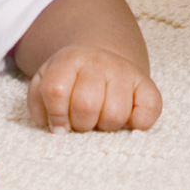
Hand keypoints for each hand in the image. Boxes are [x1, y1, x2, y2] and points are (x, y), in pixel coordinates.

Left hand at [29, 43, 161, 132]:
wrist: (101, 60)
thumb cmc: (70, 82)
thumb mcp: (44, 85)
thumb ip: (40, 107)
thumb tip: (57, 129)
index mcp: (70, 60)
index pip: (56, 91)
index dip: (55, 115)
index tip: (59, 125)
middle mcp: (99, 62)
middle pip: (86, 105)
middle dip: (80, 124)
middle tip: (82, 123)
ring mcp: (125, 72)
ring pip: (115, 114)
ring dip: (105, 127)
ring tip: (101, 120)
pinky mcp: (148, 87)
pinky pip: (150, 110)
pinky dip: (138, 123)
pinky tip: (127, 121)